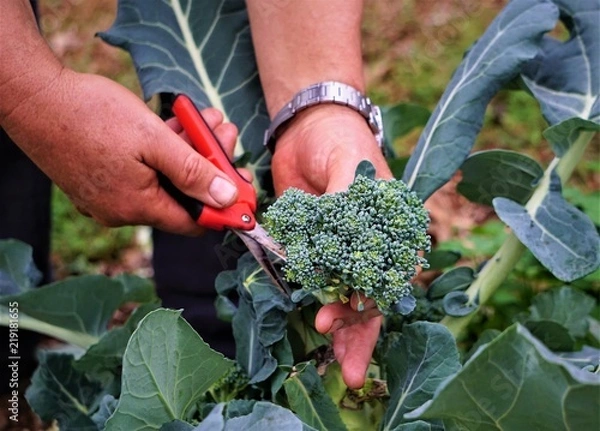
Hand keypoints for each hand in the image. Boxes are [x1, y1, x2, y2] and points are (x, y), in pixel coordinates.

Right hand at [2, 70, 238, 234]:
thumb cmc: (92, 116)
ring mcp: (108, 195)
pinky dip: (162, 152)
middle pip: (181, 196)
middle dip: (209, 165)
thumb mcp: (154, 140)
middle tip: (225, 133)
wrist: (34, 98)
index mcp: (137, 207)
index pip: (194, 222)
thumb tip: (226, 199)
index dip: (224, 207)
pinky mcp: (98, 178)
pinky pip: (142, 171)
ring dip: (188, 151)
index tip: (244, 187)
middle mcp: (122, 209)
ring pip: (163, 179)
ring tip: (207, 119)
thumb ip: (193, 172)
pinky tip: (177, 125)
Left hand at [271, 104, 392, 387]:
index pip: (389, 275)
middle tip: (347, 367)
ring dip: (342, 329)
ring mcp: (342, 251)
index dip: (373, 302)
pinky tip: (316, 329)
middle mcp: (371, 246)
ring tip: (335, 363)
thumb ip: (349, 198)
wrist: (307, 128)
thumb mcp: (349, 161)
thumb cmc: (339, 140)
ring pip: (346, 298)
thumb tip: (343, 237)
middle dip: (359, 332)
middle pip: (372, 297)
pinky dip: (316, 305)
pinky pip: (317, 283)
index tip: (349, 319)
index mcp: (391, 229)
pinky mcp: (315, 249)